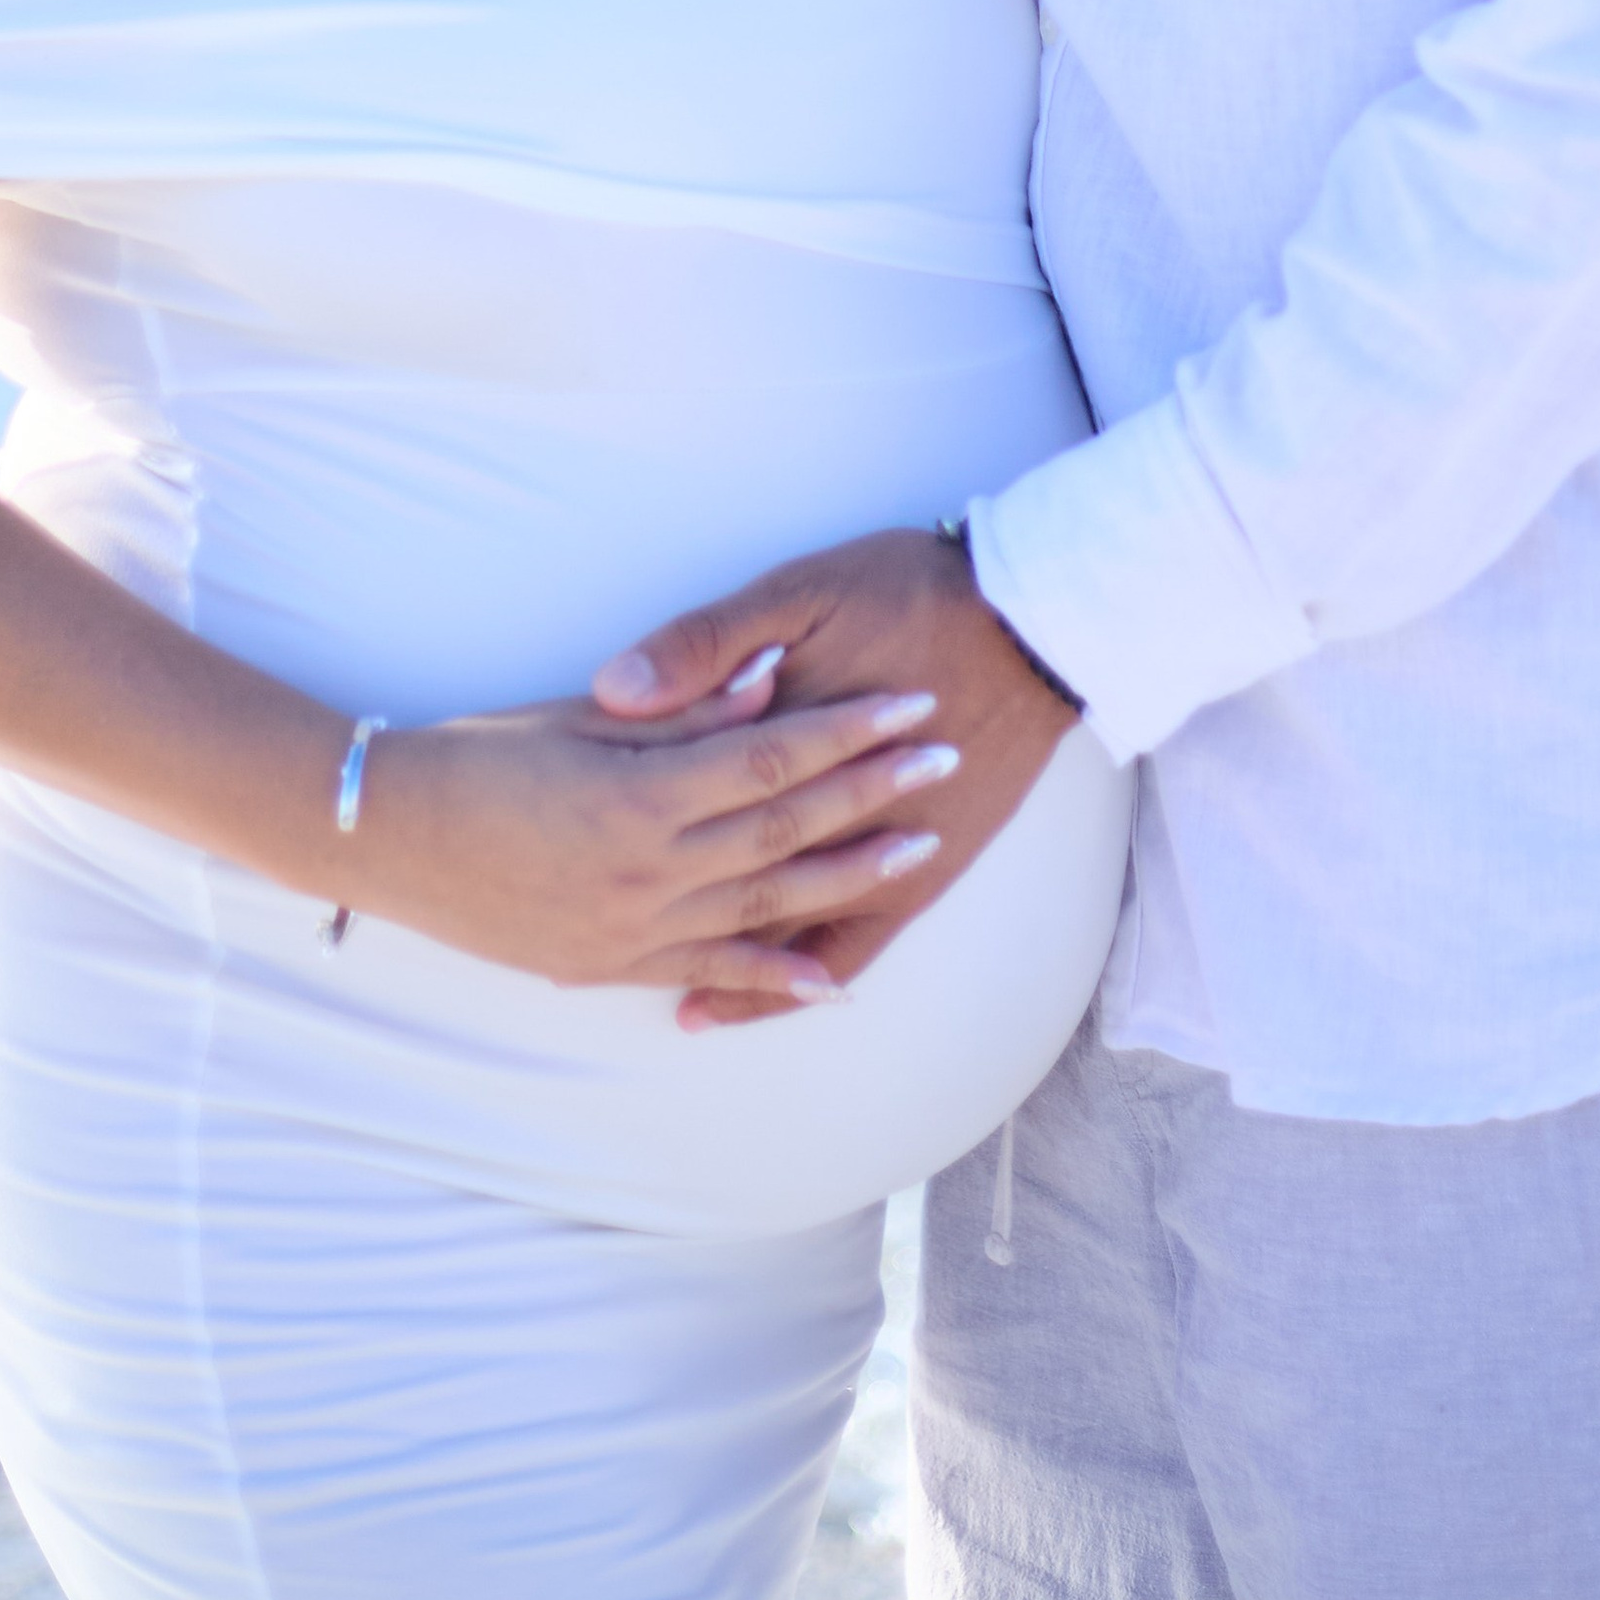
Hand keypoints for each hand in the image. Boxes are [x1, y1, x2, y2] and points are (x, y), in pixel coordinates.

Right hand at [348, 663, 965, 1011]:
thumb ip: (681, 709)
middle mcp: (645, 873)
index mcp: (637, 797)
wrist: (389, 838)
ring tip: (918, 850)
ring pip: (765, 906)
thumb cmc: (479, 757)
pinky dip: (772, 979)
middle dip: (873, 796)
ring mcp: (631, 931)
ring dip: (847, 880)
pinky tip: (829, 981)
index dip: (848, 732)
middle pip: (784, 829)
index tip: (910, 705)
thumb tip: (770, 682)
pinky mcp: (611, 968)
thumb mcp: (576, 716)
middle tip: (945, 763)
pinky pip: (708, 974)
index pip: (770, 759)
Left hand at [591, 528, 1074, 1027]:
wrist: (1040, 618)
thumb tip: (620, 691)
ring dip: (740, 972)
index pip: (689, 810)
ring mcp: (887, 856)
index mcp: (786, 751)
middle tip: (590, 959)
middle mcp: (830, 823)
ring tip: (686, 1008)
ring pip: (794, 933)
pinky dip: (816, 971)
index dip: (619, 846)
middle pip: (734, 886)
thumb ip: (710, 643)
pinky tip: (796, 992)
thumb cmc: (916, 591)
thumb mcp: (804, 591)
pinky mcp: (930, 866)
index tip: (559, 872)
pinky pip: (860, 941)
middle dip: (666, 923)